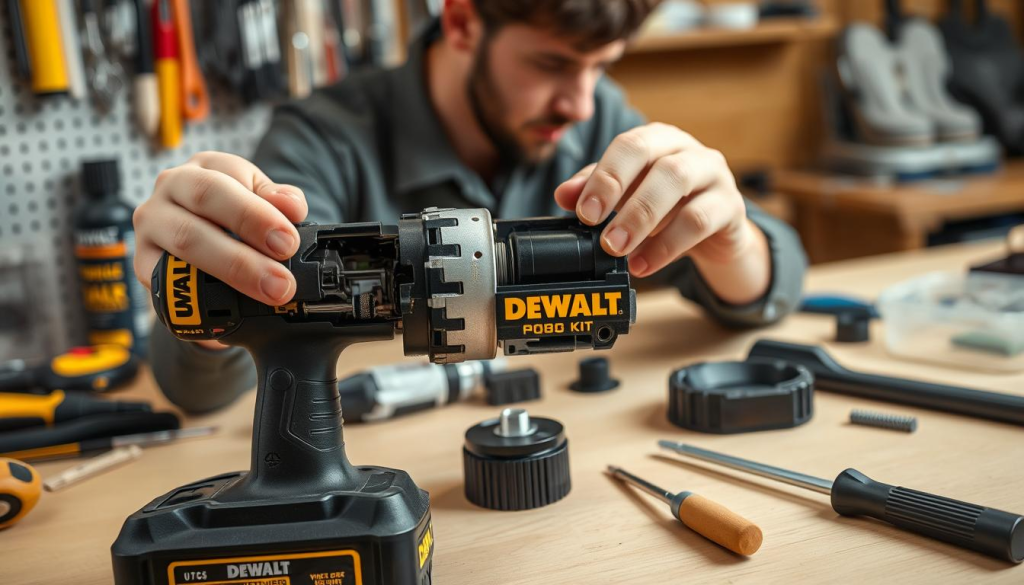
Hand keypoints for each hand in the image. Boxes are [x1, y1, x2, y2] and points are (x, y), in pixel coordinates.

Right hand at [133, 152, 307, 348]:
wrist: (200, 254)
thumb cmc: (232, 221)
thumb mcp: (259, 201)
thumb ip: (279, 201)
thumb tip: (292, 207)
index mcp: (205, 166)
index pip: (230, 173)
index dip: (262, 206)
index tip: (290, 238)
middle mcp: (173, 186)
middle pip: (207, 196)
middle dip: (250, 228)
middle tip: (283, 262)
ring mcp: (152, 223)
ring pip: (187, 237)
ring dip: (234, 265)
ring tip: (271, 288)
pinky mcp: (143, 261)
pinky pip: (167, 277)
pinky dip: (198, 292)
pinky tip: (227, 306)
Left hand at [554, 123, 769, 304]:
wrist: (714, 233)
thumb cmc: (666, 206)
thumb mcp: (628, 197)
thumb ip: (596, 190)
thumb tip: (563, 194)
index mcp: (658, 139)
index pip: (629, 145)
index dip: (604, 176)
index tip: (582, 212)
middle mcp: (688, 149)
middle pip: (656, 160)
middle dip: (622, 196)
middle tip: (600, 233)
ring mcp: (714, 175)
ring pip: (679, 183)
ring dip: (642, 219)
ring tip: (618, 250)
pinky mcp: (730, 206)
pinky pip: (699, 221)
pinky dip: (666, 247)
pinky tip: (642, 264)